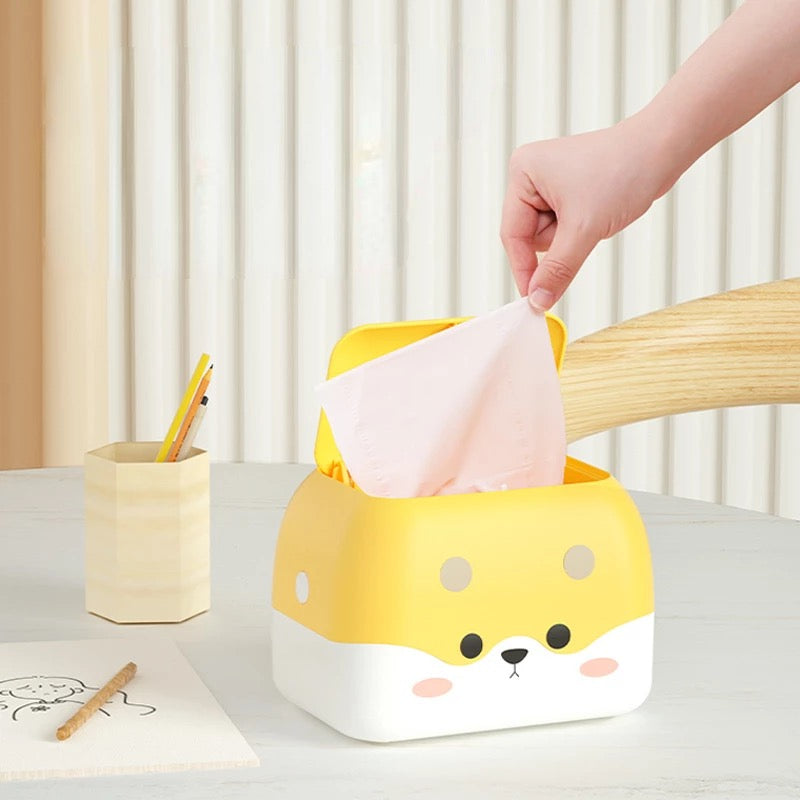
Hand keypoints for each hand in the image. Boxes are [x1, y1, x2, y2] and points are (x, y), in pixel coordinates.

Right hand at [500, 117, 669, 310]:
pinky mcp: (567, 193)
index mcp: (523, 173)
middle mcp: (531, 176)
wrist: (661, 151)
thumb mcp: (584, 229)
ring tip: (594, 216)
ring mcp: (549, 185)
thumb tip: (538, 300)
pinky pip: (563, 230)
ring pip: (548, 237)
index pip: (512, 234)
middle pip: (529, 237)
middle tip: (582, 233)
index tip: (534, 298)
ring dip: (570, 239)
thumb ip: (557, 270)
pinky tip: (597, 214)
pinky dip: (579, 232)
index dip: (523, 269)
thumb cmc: (623, 170)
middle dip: (557, 244)